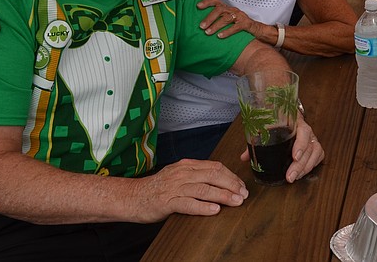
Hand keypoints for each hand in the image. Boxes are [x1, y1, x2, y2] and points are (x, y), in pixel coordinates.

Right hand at [132, 158, 248, 221]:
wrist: (133, 196)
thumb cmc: (158, 188)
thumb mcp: (179, 175)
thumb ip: (197, 175)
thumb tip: (221, 181)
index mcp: (187, 165)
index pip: (215, 167)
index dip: (231, 176)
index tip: (241, 186)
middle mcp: (183, 173)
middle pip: (213, 175)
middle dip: (232, 185)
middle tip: (244, 194)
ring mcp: (175, 187)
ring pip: (204, 189)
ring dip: (223, 196)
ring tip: (236, 202)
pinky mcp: (168, 201)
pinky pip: (189, 204)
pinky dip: (203, 207)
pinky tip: (214, 210)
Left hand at [197, 0, 252, 37]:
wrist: (256, 29)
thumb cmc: (239, 24)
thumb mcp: (228, 19)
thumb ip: (217, 19)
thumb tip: (202, 24)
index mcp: (227, 8)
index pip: (216, 1)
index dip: (207, 2)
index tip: (198, 6)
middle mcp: (233, 10)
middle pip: (220, 10)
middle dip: (209, 18)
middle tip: (201, 26)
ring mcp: (240, 16)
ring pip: (226, 18)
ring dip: (216, 25)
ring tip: (207, 32)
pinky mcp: (245, 24)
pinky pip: (235, 27)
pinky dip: (227, 32)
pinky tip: (220, 36)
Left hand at [237, 118, 324, 182]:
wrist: (287, 111)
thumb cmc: (278, 120)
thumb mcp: (268, 125)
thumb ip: (257, 140)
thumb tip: (244, 157)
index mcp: (296, 122)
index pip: (304, 132)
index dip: (301, 145)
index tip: (294, 157)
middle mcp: (307, 130)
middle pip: (310, 147)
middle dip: (301, 164)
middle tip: (290, 176)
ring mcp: (312, 138)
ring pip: (316, 152)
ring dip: (306, 167)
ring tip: (294, 177)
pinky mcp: (314, 145)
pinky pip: (318, 156)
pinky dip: (311, 166)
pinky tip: (302, 174)